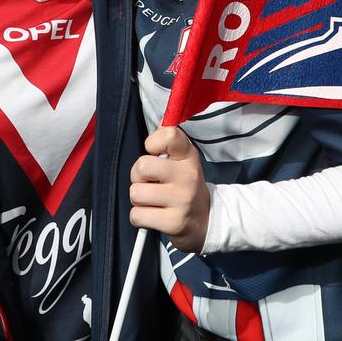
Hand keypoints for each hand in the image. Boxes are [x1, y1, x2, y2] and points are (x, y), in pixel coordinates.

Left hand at [129, 126, 209, 252]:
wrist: (205, 221)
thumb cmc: (184, 185)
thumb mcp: (182, 160)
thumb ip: (167, 140)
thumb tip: (160, 120)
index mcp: (188, 156)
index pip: (169, 136)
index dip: (152, 143)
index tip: (155, 154)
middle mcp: (187, 176)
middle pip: (142, 166)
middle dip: (138, 176)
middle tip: (149, 183)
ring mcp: (182, 200)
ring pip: (136, 193)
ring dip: (138, 199)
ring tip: (152, 200)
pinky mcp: (174, 223)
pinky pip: (137, 215)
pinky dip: (139, 217)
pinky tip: (153, 215)